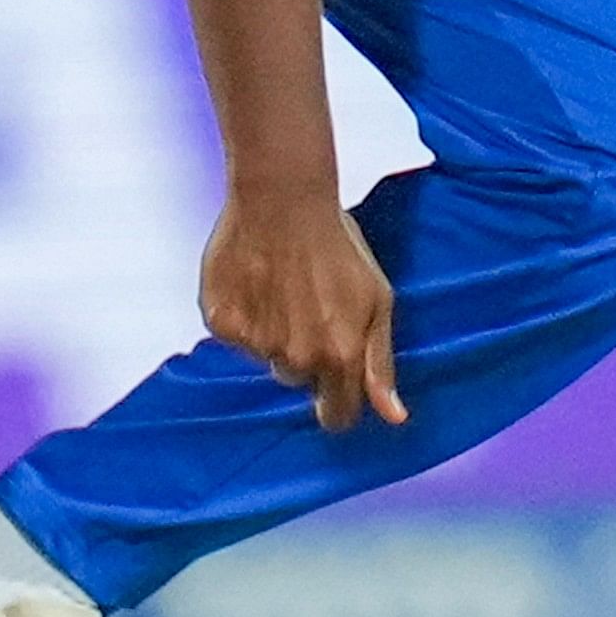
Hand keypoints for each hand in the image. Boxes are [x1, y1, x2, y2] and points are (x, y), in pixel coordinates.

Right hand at [199, 185, 406, 431]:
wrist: (282, 198)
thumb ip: (380, 363)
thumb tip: (393, 418)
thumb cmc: (336, 244)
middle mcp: (297, 358)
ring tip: (280, 288)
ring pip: (266, 357)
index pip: (337, 416)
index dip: (337, 402)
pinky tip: (253, 283)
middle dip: (304, 355)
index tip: (333, 384)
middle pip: (298, 380)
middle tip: (306, 307)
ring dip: (272, 333)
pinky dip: (240, 316)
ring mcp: (256, 343)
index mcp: (339, 357)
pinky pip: (233, 337)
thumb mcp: (378, 300)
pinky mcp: (222, 323)